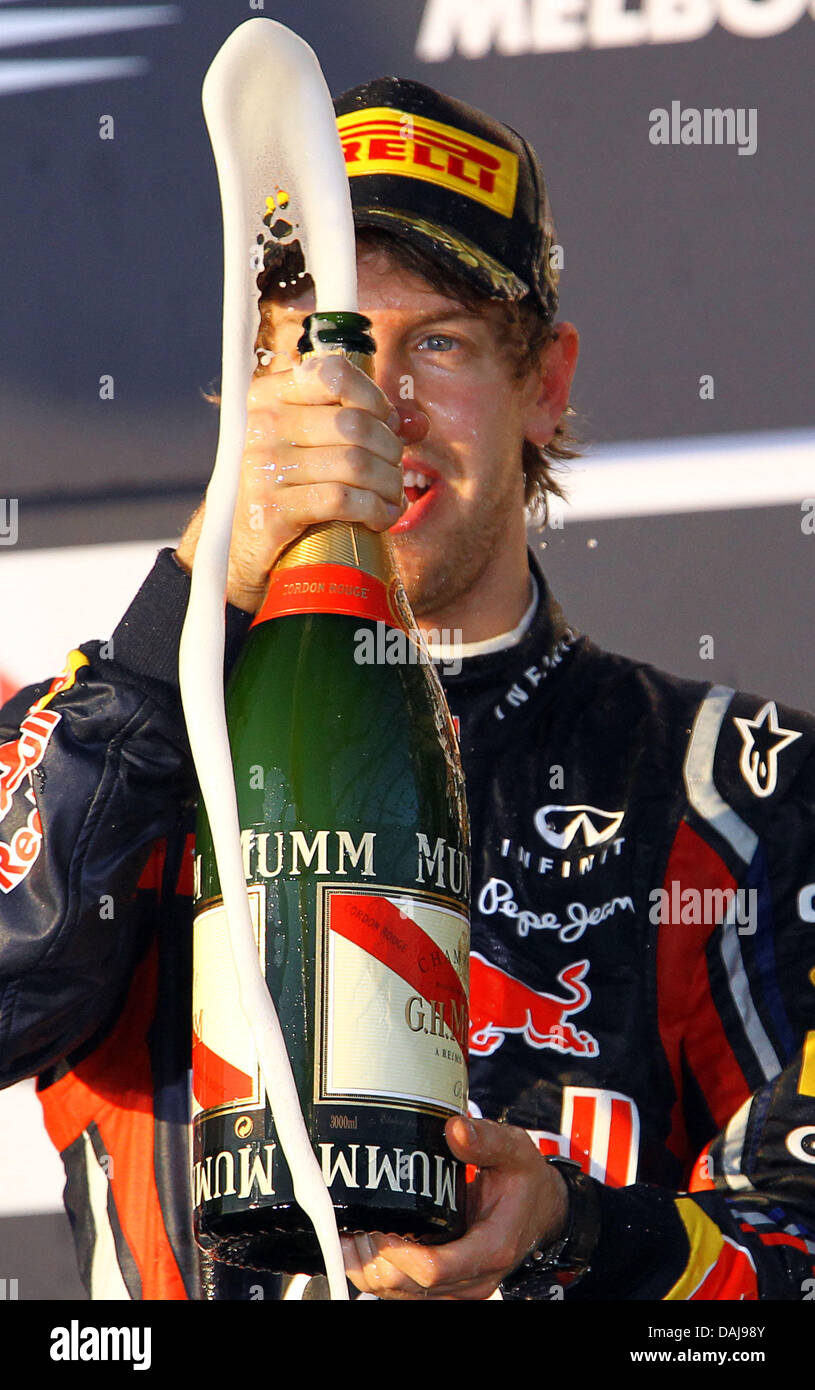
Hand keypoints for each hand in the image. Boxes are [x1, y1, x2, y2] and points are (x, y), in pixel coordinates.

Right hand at [176, 353, 405, 611]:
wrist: (247, 546)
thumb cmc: (292, 488)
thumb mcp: (319, 445)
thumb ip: (368, 425)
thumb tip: (417, 423)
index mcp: (270, 396)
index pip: (334, 373)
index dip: (374, 398)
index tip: (388, 425)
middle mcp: (262, 425)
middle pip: (354, 424)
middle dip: (390, 451)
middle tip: (394, 472)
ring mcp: (264, 467)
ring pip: (355, 464)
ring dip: (388, 484)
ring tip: (391, 498)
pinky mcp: (273, 509)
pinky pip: (342, 500)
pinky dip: (375, 510)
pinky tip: (382, 518)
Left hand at [341, 1116, 568, 1299]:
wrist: (542, 1210)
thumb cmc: (525, 1181)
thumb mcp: (515, 1151)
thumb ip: (486, 1140)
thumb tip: (455, 1129)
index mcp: (490, 1249)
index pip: (433, 1270)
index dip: (397, 1253)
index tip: (377, 1223)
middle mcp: (473, 1279)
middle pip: (408, 1287)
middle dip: (373, 1258)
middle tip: (353, 1222)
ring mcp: (458, 1288)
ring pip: (399, 1295)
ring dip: (369, 1268)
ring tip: (350, 1230)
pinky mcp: (446, 1287)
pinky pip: (403, 1293)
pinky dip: (378, 1272)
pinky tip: (362, 1243)